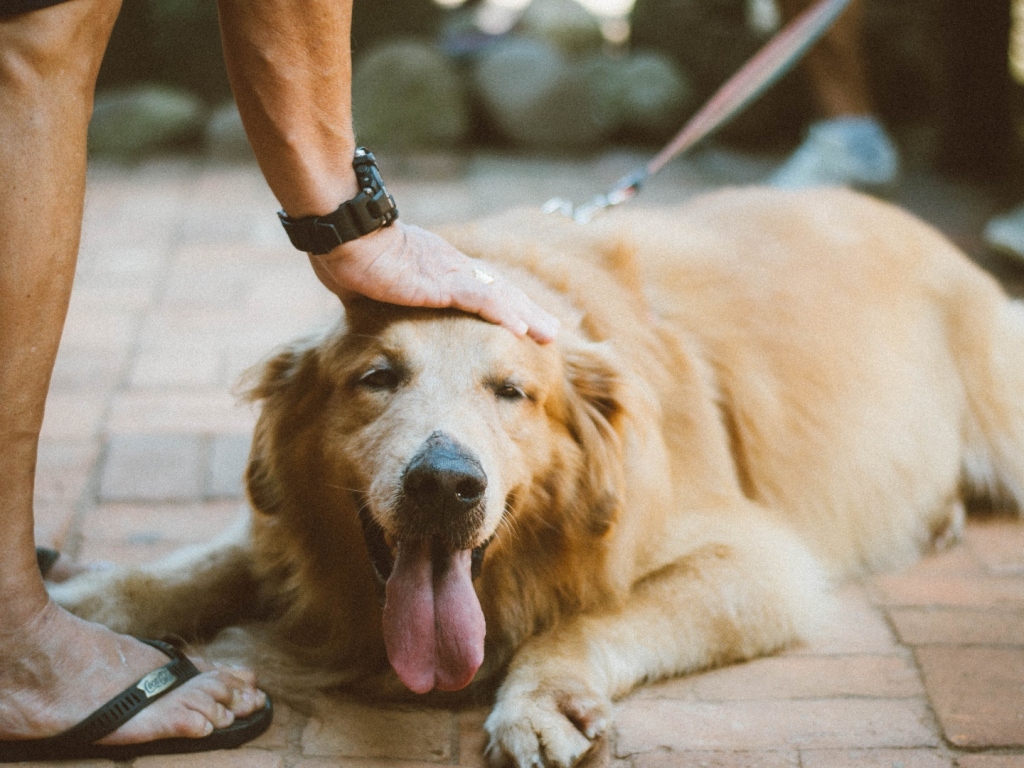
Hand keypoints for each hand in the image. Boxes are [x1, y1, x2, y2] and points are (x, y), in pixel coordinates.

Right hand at [308, 221, 558, 343]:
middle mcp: (451, 268)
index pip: (481, 289)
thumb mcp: (369, 285)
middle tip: (552, 332)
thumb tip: (364, 308)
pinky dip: (502, 313)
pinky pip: (479, 300)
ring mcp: (448, 273)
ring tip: (549, 336)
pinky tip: (520, 330)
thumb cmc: (346, 254)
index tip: (523, 322)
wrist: (342, 233)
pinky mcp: (441, 282)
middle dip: (528, 312)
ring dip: (526, 316)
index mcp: (437, 268)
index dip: (505, 305)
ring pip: (499, 296)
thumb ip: (378, 296)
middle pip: (500, 291)